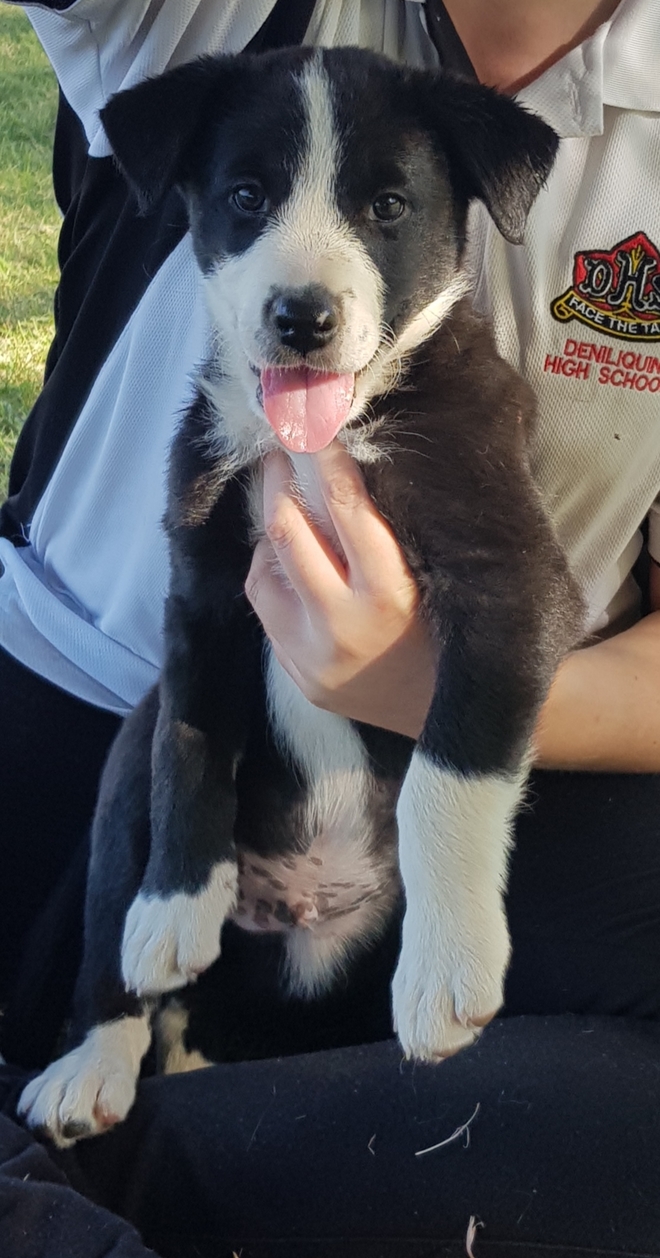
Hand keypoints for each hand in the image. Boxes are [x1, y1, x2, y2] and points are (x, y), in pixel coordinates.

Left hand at [244, 441, 436, 736]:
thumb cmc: (460, 631)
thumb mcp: (443, 574)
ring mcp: (312, 656)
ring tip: (291, 511)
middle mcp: (342, 627)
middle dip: (278, 481)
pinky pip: (267, 609)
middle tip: (280, 447)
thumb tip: (355, 456)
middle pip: (287, 531)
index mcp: (390, 595)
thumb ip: (397, 526)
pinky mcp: (297, 676)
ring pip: (263, 569)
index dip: (324, 457)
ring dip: (273, 533)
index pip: (345, 507)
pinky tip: (294, 563)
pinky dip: (274, 575)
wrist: (462, 718)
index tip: (314, 424)